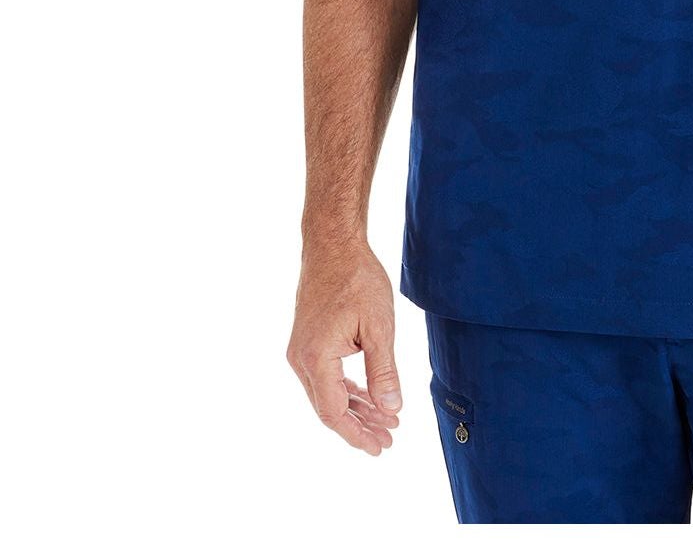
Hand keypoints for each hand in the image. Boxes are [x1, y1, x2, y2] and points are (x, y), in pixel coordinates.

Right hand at [287, 238, 402, 454]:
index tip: (380, 447)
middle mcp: (301, 359)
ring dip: (355, 408)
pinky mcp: (307, 341)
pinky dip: (346, 389)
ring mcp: (301, 350)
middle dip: (360, 426)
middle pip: (329, 407)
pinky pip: (325, 376)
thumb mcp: (379, 326)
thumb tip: (392, 408)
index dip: (358, 434)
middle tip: (388, 439)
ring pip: (327, 393)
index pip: (335, 412)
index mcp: (316, 358)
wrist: (333, 245)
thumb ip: (384, 371)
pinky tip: (367, 397)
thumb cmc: (357, 278)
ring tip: (385, 421)